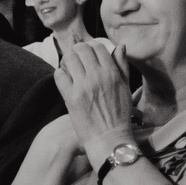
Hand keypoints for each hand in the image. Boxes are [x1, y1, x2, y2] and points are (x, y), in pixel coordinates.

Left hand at [54, 37, 141, 164]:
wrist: (109, 138)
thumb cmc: (119, 115)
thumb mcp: (125, 88)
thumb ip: (122, 65)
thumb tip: (120, 46)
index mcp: (111, 73)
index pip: (98, 47)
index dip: (91, 48)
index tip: (88, 55)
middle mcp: (97, 76)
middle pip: (81, 49)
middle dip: (77, 51)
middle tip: (76, 59)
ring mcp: (82, 86)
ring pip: (68, 59)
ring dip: (67, 61)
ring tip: (69, 68)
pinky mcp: (71, 97)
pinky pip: (59, 75)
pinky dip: (60, 74)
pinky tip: (64, 80)